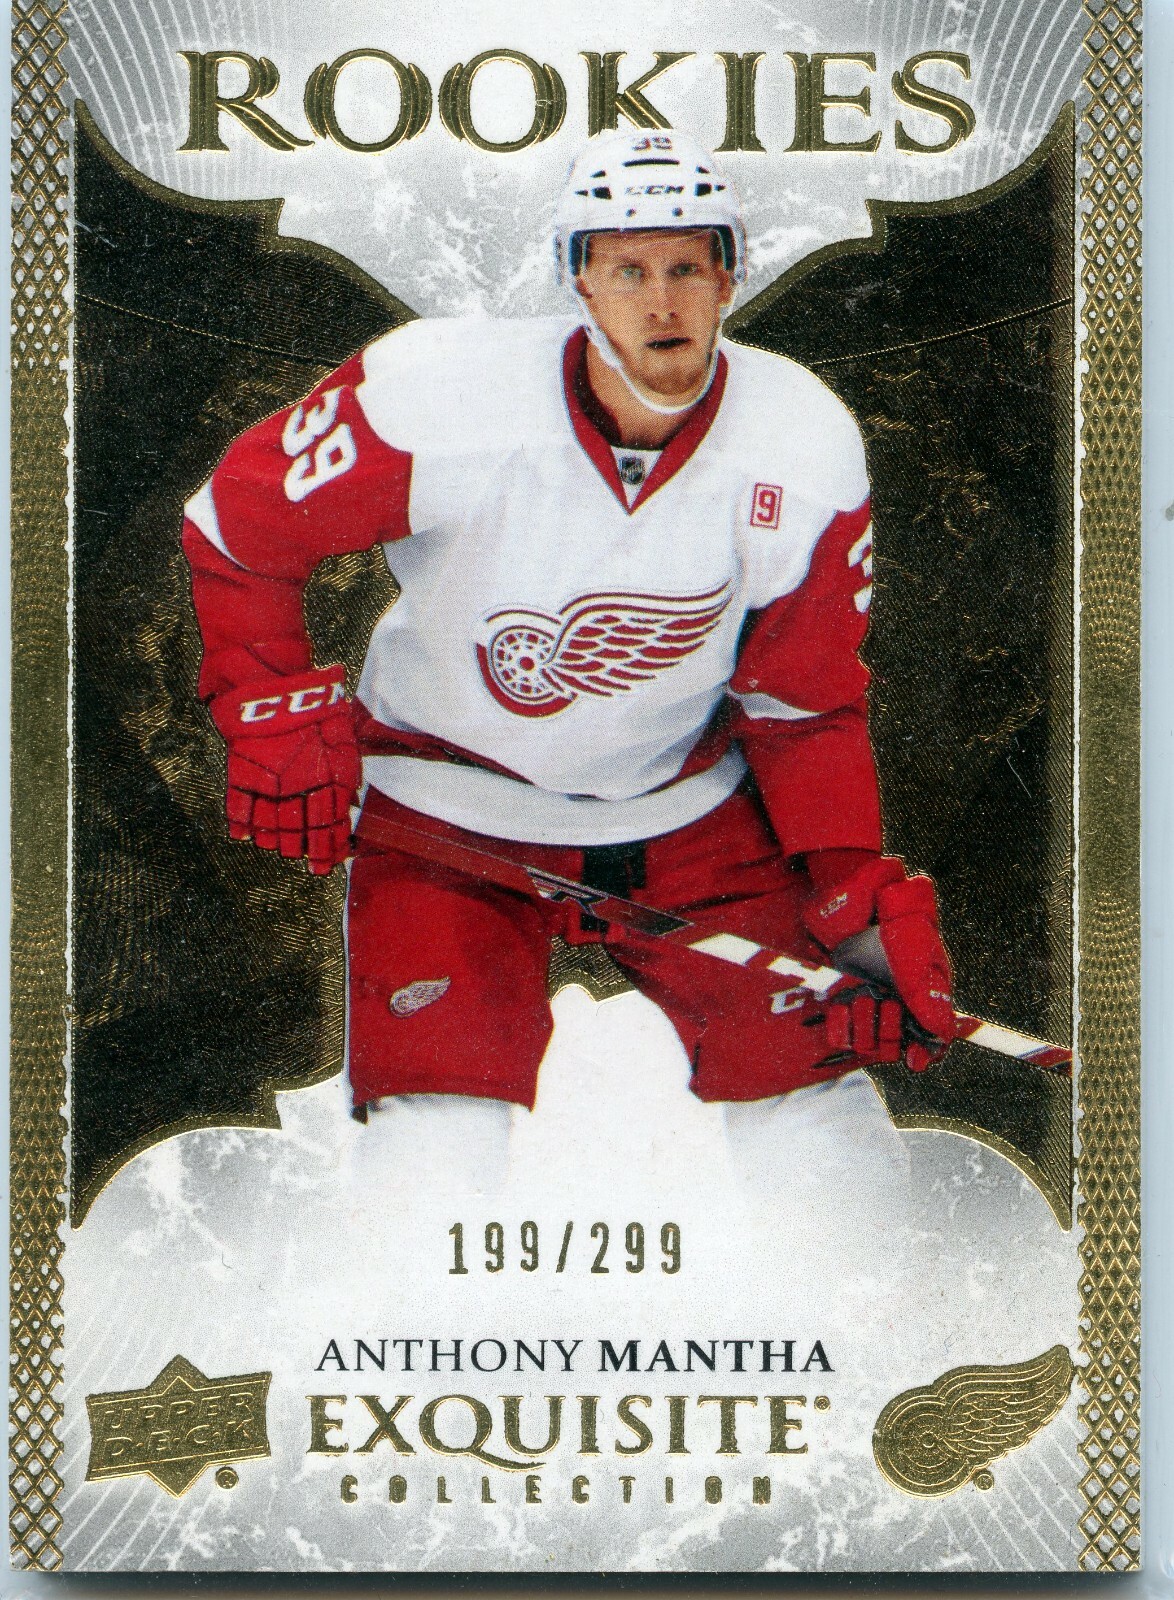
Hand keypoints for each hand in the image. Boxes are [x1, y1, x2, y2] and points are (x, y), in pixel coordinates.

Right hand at [209, 665, 359, 873]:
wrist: (275, 681)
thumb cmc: (314, 703)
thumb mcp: (342, 733)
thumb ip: (345, 769)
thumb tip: (349, 800)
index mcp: (329, 776)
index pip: (332, 822)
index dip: (333, 845)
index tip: (333, 862)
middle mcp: (300, 785)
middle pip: (303, 829)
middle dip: (309, 850)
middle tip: (313, 868)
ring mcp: (269, 781)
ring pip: (272, 823)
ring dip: (278, 842)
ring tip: (282, 851)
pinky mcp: (242, 772)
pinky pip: (240, 806)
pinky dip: (241, 824)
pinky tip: (244, 838)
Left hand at [803, 856, 957, 1070]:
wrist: (858, 902)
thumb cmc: (896, 927)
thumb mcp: (918, 962)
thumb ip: (930, 1000)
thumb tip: (940, 1036)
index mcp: (924, 998)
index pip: (931, 1040)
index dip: (925, 1054)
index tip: (913, 1061)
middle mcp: (897, 1005)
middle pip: (896, 1046)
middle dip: (890, 1031)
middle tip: (886, 1003)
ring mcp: (868, 1003)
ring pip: (868, 1043)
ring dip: (864, 1024)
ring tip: (864, 995)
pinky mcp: (841, 1001)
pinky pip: (840, 1035)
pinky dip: (840, 1025)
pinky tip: (840, 1006)